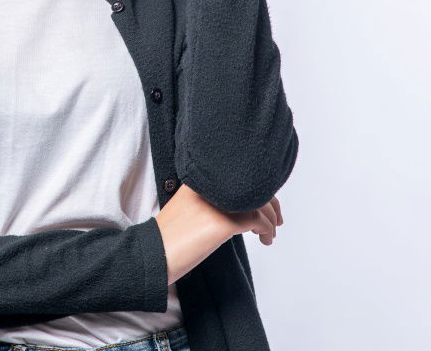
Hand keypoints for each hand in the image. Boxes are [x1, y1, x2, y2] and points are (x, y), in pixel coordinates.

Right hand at [155, 184, 283, 284]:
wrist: (153, 255)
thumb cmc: (168, 238)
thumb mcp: (187, 210)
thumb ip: (208, 202)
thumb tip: (233, 208)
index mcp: (198, 180)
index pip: (237, 176)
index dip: (257, 189)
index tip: (265, 205)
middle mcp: (209, 186)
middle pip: (252, 185)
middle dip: (270, 203)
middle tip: (277, 221)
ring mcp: (216, 202)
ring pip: (259, 202)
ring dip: (270, 220)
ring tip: (270, 234)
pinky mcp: (222, 222)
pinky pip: (258, 221)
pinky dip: (267, 230)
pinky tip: (264, 240)